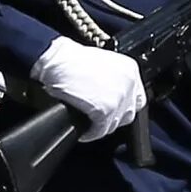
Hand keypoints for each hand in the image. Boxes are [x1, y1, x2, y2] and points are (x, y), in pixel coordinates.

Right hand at [29, 38, 146, 142]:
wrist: (53, 58)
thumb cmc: (69, 58)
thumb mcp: (100, 63)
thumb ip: (111, 80)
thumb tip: (109, 96)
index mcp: (129, 69)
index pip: (137, 98)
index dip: (124, 106)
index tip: (113, 109)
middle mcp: (129, 83)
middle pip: (128, 113)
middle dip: (113, 117)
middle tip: (97, 117)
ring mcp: (118, 98)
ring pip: (114, 124)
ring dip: (100, 126)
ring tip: (88, 124)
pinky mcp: (104, 111)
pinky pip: (99, 130)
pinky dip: (90, 133)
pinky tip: (83, 130)